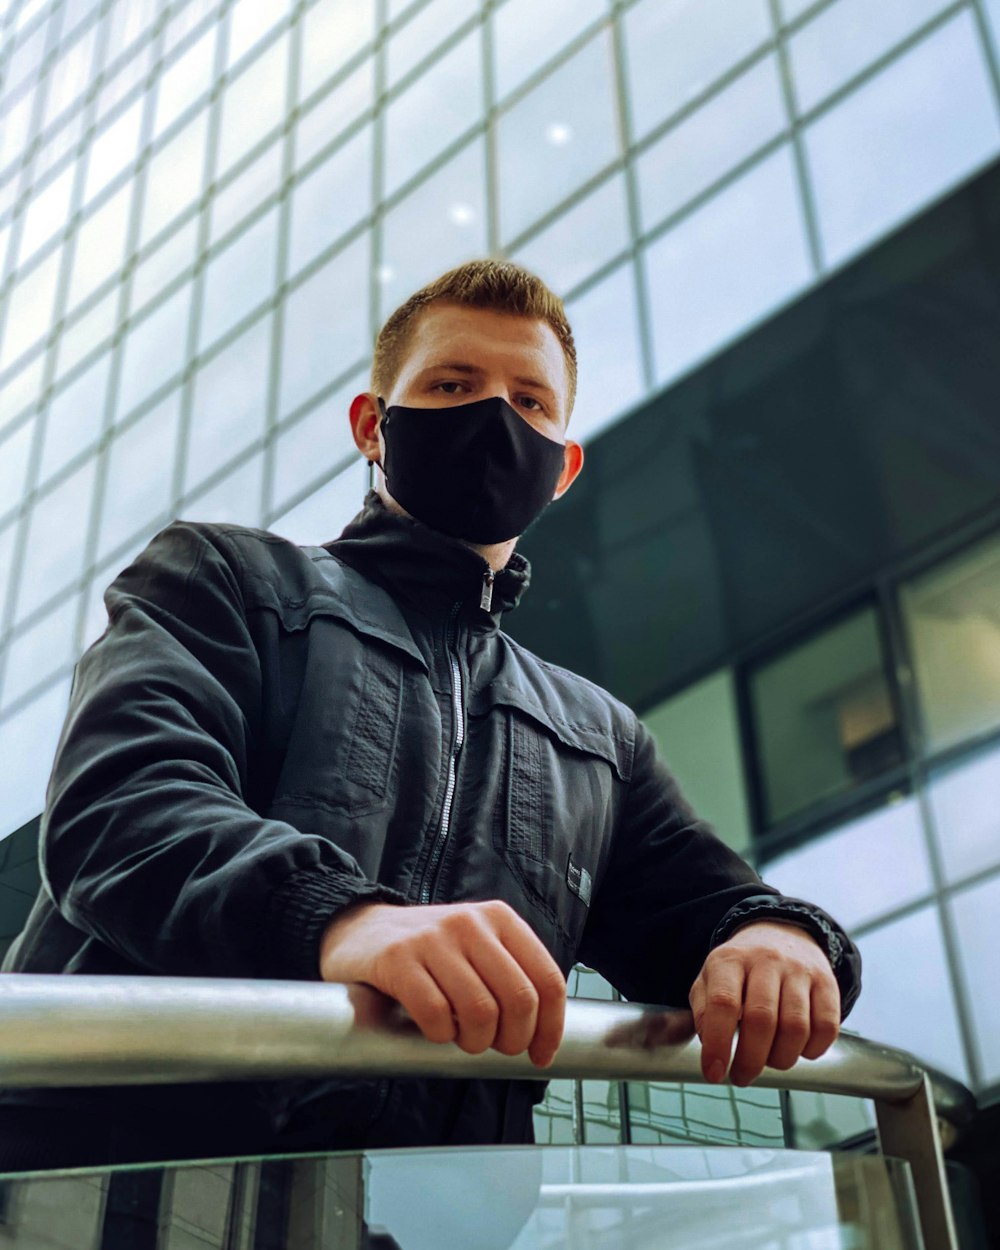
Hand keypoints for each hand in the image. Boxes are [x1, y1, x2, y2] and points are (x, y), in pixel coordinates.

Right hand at [319, 899, 566, 1065]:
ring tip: (462, 1039)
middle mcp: (471, 923)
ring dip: (475, 1043)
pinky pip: (435, 1015)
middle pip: (519, 1000)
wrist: (360, 931)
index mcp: (500, 919)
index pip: (547, 979)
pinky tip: (434, 1029)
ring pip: (481, 1012)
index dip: (551, 1027)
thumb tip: (545, 1035)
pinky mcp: (398, 959)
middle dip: (513, 1040)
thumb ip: (510, 976)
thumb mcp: (477, 947)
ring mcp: (433, 938)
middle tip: (494, 1048)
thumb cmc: (429, 951)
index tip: (540, 1055)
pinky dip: (439, 1036)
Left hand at [689, 921, 840, 1086]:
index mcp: (730, 960)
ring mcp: (799, 970)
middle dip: (750, 1060)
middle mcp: (766, 960)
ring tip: (769, 1060)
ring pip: (796, 1027)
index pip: (724, 1003)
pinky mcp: (827, 983)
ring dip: (781, 1058)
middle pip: (762, 1019)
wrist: (780, 934)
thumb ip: (703, 1011)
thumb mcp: (710, 979)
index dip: (718, 1044)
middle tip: (742, 1076)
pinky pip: (826, 1027)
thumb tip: (710, 1045)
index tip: (714, 1073)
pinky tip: (797, 1049)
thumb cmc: (741, 969)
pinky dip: (812, 1050)